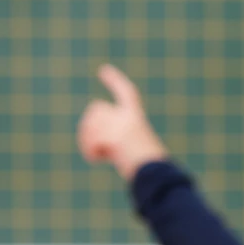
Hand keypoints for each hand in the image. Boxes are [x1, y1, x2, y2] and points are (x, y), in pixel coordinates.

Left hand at [77, 65, 167, 180]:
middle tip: (98, 146)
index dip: (114, 80)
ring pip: (88, 124)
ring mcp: (118, 126)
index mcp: (137, 117)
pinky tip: (96, 161)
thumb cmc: (152, 168)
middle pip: (96, 108)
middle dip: (90, 123)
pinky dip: (89, 152)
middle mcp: (126, 117)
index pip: (126, 92)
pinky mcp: (110, 137)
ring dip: (87, 141)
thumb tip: (102, 143)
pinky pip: (89, 141)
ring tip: (98, 157)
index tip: (103, 69)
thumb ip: (121, 139)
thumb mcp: (140, 148)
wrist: (156, 175)